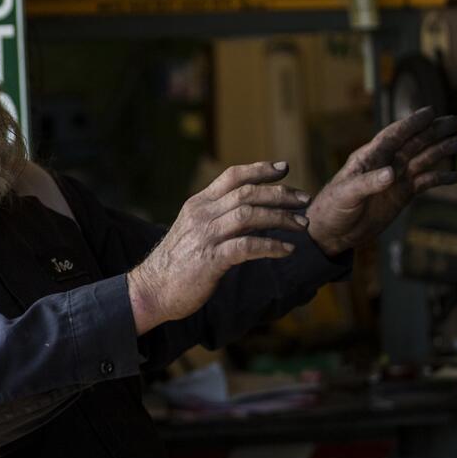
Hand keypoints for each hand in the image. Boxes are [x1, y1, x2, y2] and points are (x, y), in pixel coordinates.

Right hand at [127, 162, 309, 334]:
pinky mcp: (211, 260)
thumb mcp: (194, 230)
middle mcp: (201, 215)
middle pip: (247, 193)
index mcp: (198, 204)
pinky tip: (287, 250)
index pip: (232, 176)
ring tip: (302, 225)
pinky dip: (271, 246)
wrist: (152, 289)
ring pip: (250, 215)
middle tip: (304, 200)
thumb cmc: (177, 263)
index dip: (260, 169)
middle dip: (280, 194)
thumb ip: (218, 218)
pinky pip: (247, 246)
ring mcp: (205, 236)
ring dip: (281, 218)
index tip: (284, 168)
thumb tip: (252, 212)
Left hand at [306, 107, 456, 256]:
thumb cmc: (331, 208)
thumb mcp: (345, 195)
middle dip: (433, 131)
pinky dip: (439, 178)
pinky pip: (424, 182)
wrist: (331, 231)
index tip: (429, 111)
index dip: (410, 124)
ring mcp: (394, 179)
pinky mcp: (401, 195)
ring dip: (441, 150)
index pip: (392, 136)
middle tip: (454, 120)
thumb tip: (391, 173)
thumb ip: (367, 183)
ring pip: (422, 159)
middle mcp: (384, 164)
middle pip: (413, 143)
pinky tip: (454, 176)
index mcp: (368, 158)